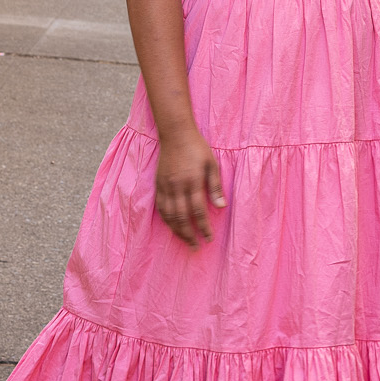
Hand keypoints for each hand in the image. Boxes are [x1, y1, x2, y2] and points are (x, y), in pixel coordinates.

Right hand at [153, 130, 224, 246]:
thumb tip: (221, 206)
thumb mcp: (212, 163)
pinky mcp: (158, 184)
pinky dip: (166, 220)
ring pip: (169, 215)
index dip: (203, 227)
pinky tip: (171, 226)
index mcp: (192, 182)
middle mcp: (177, 186)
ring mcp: (165, 186)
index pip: (198, 211)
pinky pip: (160, 207)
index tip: (209, 238)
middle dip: (189, 235)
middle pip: (181, 217)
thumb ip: (215, 186)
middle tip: (196, 246)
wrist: (175, 133)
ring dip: (177, 231)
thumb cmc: (197, 147)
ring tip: (185, 241)